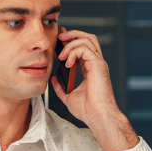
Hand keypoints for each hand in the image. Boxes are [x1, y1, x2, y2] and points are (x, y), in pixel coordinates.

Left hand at [51, 27, 137, 150]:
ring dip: (71, 43)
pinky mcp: (98, 65)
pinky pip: (85, 49)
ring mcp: (98, 63)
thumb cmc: (88, 110)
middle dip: (73, 34)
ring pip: (87, 39)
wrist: (97, 116)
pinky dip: (73, 52)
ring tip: (61, 55)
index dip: (71, 40)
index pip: (83, 47)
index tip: (59, 40)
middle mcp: (96, 63)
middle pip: (88, 37)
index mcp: (90, 69)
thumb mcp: (68, 97)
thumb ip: (61, 87)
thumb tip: (53, 79)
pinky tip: (67, 62)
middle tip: (60, 37)